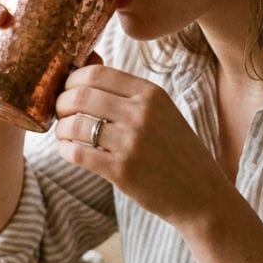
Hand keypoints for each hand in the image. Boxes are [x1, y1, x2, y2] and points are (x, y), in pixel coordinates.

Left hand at [51, 65, 230, 227]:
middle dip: (61, 103)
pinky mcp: (122, 171)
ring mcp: (131, 142)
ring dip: (62, 128)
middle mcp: (141, 113)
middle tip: (61, 113)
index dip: (73, 80)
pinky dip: (65, 150)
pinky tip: (68, 151)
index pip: (97, 74)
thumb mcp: (162, 112)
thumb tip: (87, 68)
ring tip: (64, 134)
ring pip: (75, 124)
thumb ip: (128, 94)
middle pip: (80, 95)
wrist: (201, 194)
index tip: (68, 90)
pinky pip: (78, 153)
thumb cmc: (176, 151)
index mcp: (151, 94)